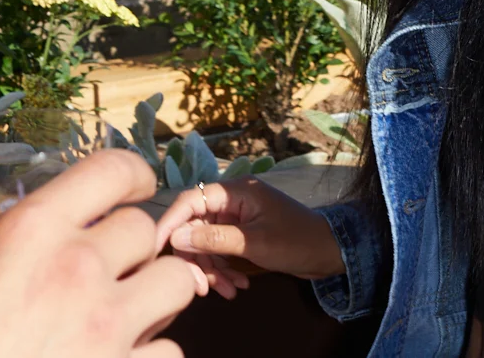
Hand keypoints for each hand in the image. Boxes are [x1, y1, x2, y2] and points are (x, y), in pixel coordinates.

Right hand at [0, 150, 202, 357]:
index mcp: (30, 232)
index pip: (111, 170)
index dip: (129, 174)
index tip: (131, 186)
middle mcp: (78, 268)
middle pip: (146, 229)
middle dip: (131, 245)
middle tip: (111, 264)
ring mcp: (107, 325)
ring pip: (176, 281)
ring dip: (157, 292)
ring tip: (131, 305)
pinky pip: (169, 350)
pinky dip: (153, 352)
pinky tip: (124, 356)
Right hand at [155, 177, 345, 296]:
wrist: (330, 253)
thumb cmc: (297, 241)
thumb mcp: (254, 242)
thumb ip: (215, 238)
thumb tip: (177, 236)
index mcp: (235, 191)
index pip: (190, 200)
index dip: (170, 223)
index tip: (153, 249)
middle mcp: (232, 201)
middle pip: (195, 226)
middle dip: (196, 259)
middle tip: (201, 289)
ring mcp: (237, 218)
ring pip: (206, 242)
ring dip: (212, 270)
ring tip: (228, 292)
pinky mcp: (242, 235)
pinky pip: (220, 251)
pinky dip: (224, 270)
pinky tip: (236, 288)